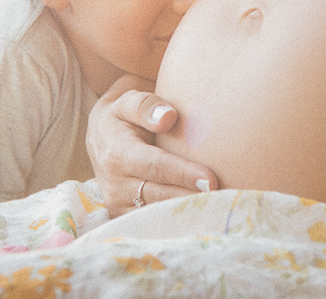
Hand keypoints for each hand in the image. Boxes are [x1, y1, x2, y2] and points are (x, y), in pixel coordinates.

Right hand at [86, 74, 217, 216]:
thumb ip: (146, 105)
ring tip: (217, 208)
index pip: (155, 166)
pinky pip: (154, 223)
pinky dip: (178, 221)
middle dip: (191, 198)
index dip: (183, 174)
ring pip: (158, 214)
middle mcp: (114, 184)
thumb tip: (168, 117)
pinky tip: (202, 215)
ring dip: (187, 212)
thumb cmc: (123, 116)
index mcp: (116, 153)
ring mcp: (118, 204)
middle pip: (160, 195)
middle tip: (223, 199)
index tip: (211, 179)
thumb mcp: (129, 101)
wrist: (102, 138)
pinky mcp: (124, 217)